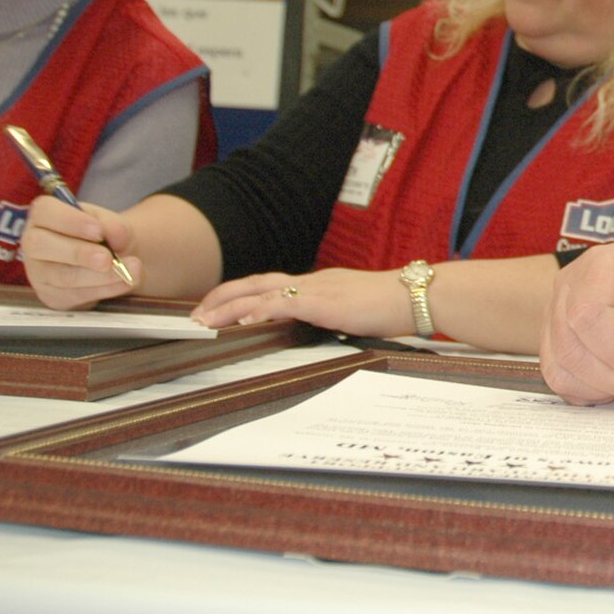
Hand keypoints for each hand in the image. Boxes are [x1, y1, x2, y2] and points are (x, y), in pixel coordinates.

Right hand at [19, 195, 141, 308]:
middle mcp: (33, 243)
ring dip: (100, 276)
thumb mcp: (111, 223)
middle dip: (78, 253)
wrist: (112, 260)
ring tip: (130, 269)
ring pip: (63, 276)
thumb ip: (113, 226)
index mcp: (43, 215)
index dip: (70, 221)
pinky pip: (77, 295)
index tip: (98, 230)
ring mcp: (39, 273)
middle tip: (107, 258)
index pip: (44, 212)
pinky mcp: (53, 296)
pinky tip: (125, 282)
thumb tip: (116, 234)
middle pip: (42, 246)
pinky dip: (106, 289)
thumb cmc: (103, 235)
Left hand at [193, 268, 407, 335]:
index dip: (241, 295)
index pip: (271, 285)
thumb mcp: (356, 312)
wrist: (417, 296)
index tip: (219, 307)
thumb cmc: (395, 307)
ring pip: (261, 293)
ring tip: (204, 320)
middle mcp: (313, 282)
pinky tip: (242, 323)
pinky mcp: (324, 302)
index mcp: (320, 284)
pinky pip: (283, 304)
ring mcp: (317, 290)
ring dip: (228, 307)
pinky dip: (258, 312)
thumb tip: (326, 331)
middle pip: (256, 283)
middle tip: (196, 314)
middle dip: (222, 297)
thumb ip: (336, 317)